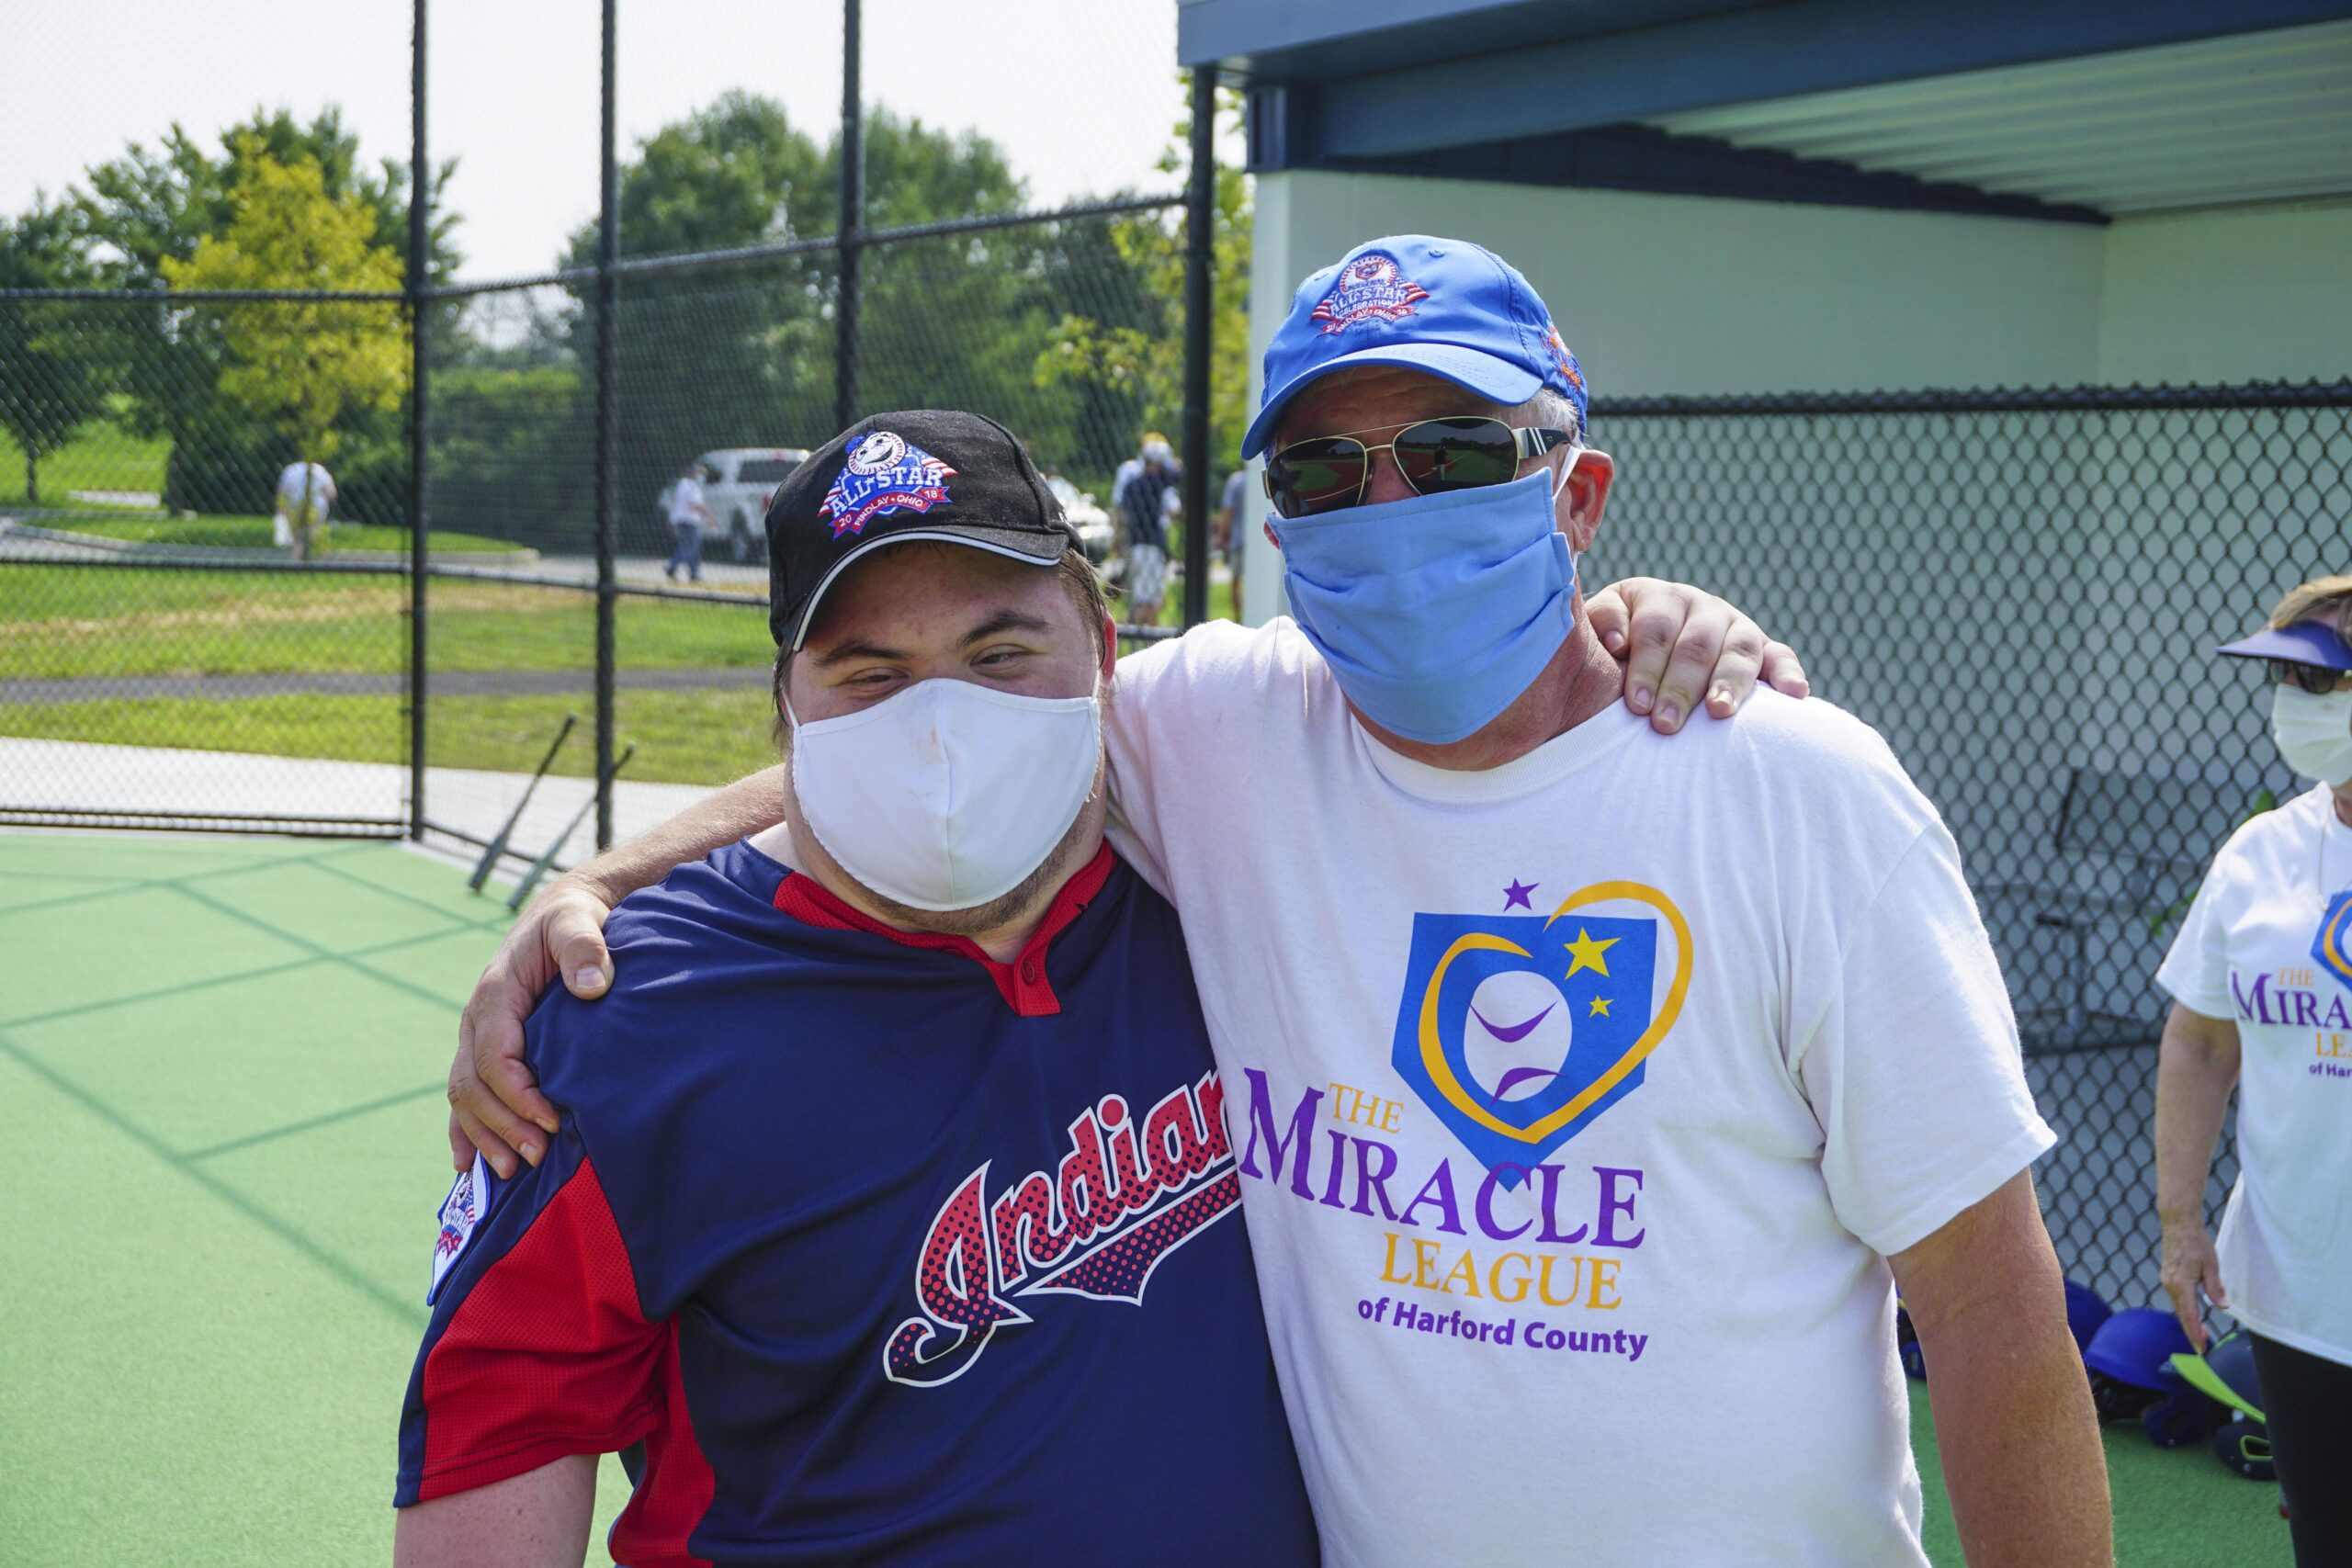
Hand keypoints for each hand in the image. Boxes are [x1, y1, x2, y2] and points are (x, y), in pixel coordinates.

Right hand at [448, 875, 615, 1176]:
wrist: (561, 913)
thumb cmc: (574, 920)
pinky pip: (466, 1094)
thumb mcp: (579, 921)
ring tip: (512, 1171)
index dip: (519, 1096)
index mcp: (496, 995)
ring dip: (483, 1136)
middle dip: (501, 1125)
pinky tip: (470, 1166)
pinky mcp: (486, 1047)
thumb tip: (591, 986)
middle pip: (473, 1085)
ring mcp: (477, 1036)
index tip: (552, 1122)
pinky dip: (465, 1131)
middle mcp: (477, 1019)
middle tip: (537, 1157)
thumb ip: (585, 948)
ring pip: (464, 1096)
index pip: (496, 1058)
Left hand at [1586, 577, 1809, 732]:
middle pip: (1696, 645)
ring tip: (1719, 712)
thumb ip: (1601, 623)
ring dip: (1730, 683)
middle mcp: (1703, 607)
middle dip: (1681, 686)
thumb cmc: (1616, 648)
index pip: (1656, 628)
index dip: (1646, 666)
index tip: (1636, 704)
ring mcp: (1736, 627)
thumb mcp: (1600, 628)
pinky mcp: (1764, 649)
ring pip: (1739, 651)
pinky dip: (1789, 674)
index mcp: (1661, 598)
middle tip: (1666, 723)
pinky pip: (1781, 657)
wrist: (1644, 650)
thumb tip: (1616, 641)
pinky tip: (1795, 695)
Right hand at [2160, 1219, 2228, 1349]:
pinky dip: (2183, 1308)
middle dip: (2192, 1331)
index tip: (2202, 1348)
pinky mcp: (2167, 1276)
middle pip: (2182, 1314)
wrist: (2178, 1224)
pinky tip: (2190, 1312)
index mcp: (2182, 1285)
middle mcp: (2170, 1285)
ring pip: (2178, 1306)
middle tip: (2202, 1346)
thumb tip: (2223, 1307)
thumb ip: (2215, 1288)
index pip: (2189, 1316)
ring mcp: (2167, 1280)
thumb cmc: (2196, 1243)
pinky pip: (2176, 1297)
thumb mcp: (2211, 1265)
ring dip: (2188, 1320)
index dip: (2196, 1333)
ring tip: (2200, 1332)